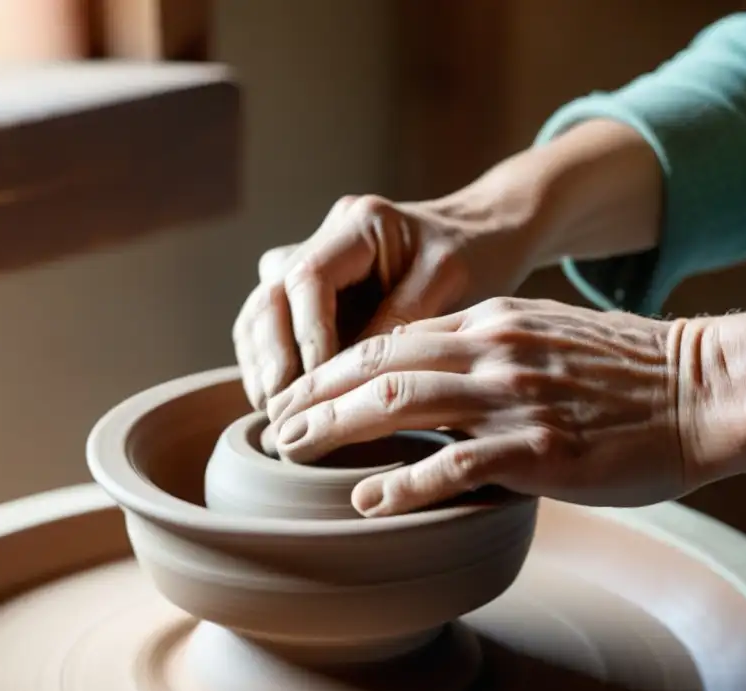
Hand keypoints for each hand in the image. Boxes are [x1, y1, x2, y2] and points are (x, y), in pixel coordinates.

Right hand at [233, 192, 541, 409]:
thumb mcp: (450, 284)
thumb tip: (349, 375)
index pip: (309, 277)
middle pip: (271, 293)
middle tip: (281, 408)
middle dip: (271, 355)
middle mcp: (327, 237)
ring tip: (271, 412)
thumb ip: (401, 319)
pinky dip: (267, 362)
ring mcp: (315, 261)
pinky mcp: (314, 293)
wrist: (485, 238)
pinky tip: (274, 401)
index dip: (306, 334)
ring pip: (262, 310)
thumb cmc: (477, 258)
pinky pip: (273, 325)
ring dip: (260, 362)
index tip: (320, 384)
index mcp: (360, 224)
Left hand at [265, 297, 702, 516]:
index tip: (301, 388)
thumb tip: (438, 372)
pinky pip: (453, 466)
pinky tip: (366, 501)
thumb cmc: (629, 371)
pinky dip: (403, 483)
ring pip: (399, 404)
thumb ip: (490, 347)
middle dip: (316, 393)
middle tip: (275, 421)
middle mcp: (492, 350)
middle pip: (379, 364)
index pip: (391, 336)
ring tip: (293, 453)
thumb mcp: (549, 336)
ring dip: (337, 429)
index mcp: (493, 320)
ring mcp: (513, 399)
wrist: (704, 389)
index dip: (335, 364)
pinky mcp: (539, 449)